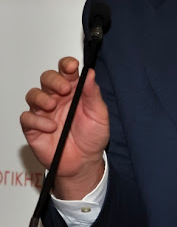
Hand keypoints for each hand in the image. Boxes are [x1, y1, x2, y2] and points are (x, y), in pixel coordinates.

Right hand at [20, 56, 108, 198]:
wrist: (84, 162)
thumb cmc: (93, 136)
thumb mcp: (99, 113)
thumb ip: (93, 93)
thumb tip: (90, 73)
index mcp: (74, 90)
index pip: (66, 70)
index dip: (67, 64)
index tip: (72, 66)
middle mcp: (58, 98)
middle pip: (47, 78)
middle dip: (54, 80)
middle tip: (64, 89)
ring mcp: (45, 112)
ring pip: (33, 94)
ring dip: (41, 97)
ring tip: (53, 106)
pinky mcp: (34, 128)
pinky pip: (27, 118)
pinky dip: (37, 120)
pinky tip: (50, 127)